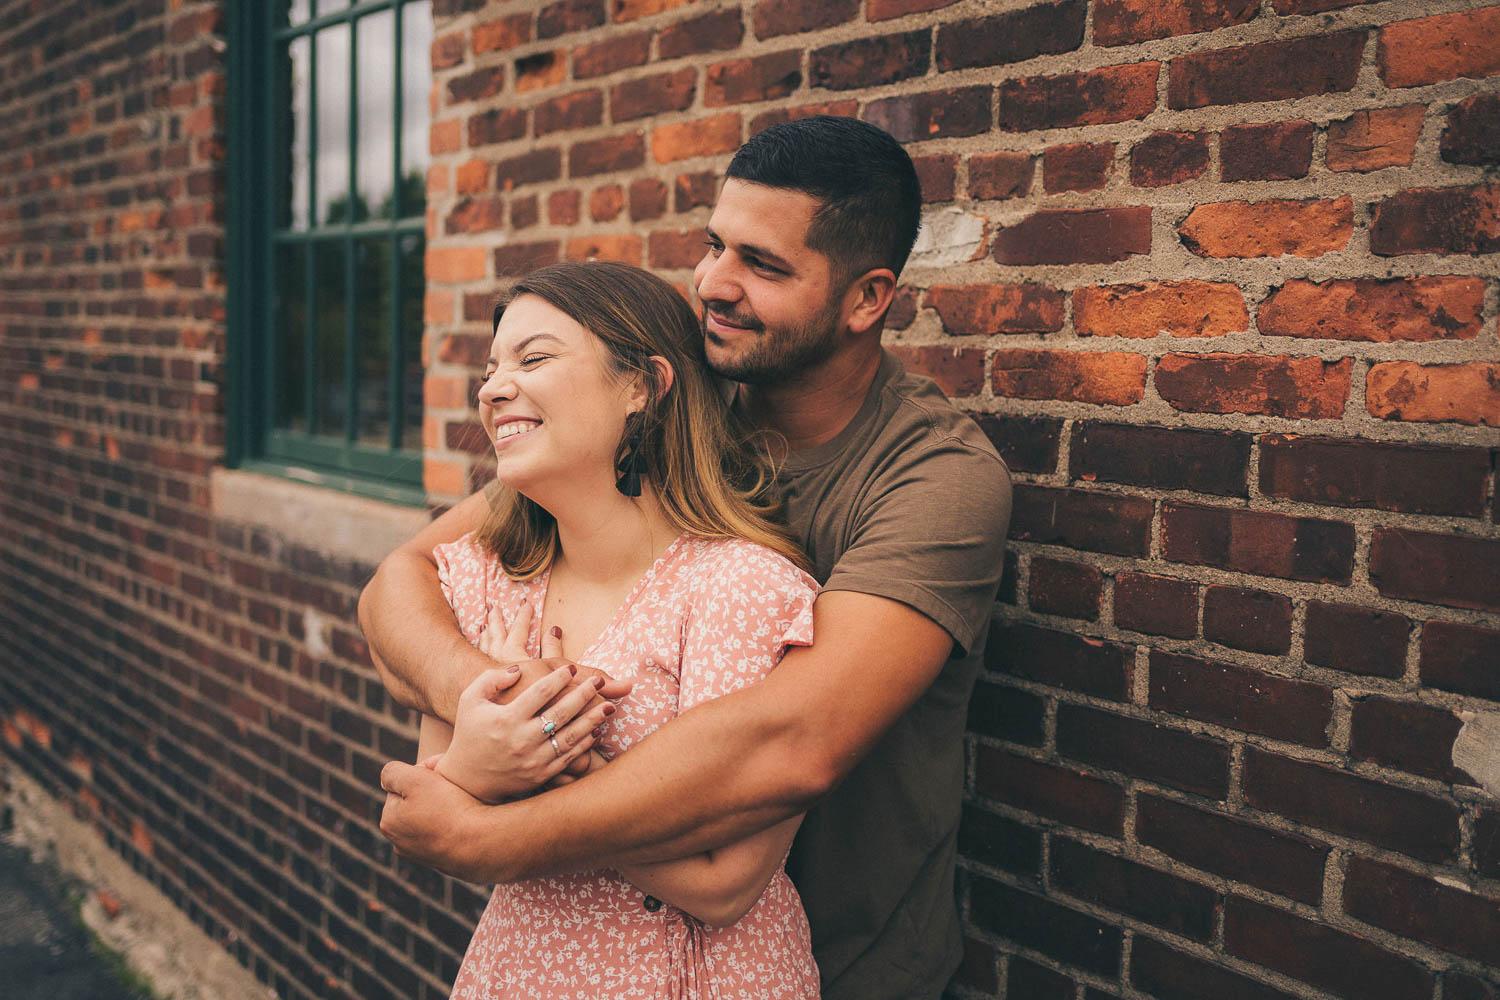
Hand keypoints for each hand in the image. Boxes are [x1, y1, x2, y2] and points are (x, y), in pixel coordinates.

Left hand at [380, 760, 498, 882]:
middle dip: (430, 792)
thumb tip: (389, 780)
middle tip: (452, 787)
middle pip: (415, 802)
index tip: (439, 776)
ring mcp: (422, 854)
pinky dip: (454, 824)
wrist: (480, 843)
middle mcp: (400, 842)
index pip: (402, 786)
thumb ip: (392, 773)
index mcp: (389, 822)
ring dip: (443, 807)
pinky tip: (467, 821)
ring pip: (431, 817)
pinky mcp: (444, 860)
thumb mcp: (415, 779)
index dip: (421, 775)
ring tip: (461, 803)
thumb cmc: (448, 808)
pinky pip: (446, 832)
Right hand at [437, 606, 618, 801]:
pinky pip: (568, 757)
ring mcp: (533, 760)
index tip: (571, 668)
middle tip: (598, 682)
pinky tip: (597, 729)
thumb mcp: (470, 699)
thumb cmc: (470, 732)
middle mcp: (521, 740)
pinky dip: (585, 743)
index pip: (539, 693)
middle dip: (583, 694)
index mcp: (505, 719)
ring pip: (570, 737)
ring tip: (610, 705)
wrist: (467, 779)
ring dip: (593, 720)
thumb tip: (518, 669)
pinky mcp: (541, 775)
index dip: (558, 678)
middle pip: (561, 713)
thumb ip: (491, 678)